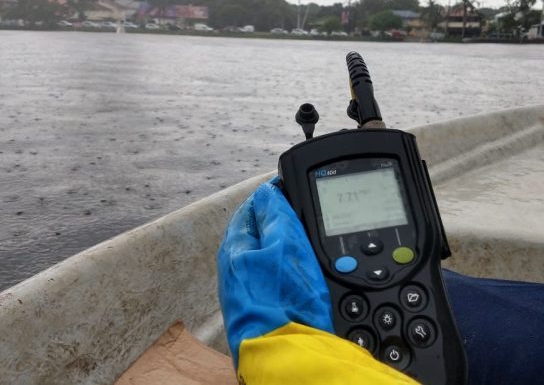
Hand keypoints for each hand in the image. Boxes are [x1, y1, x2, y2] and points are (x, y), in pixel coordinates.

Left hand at [217, 177, 333, 366]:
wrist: (287, 354)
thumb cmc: (284, 302)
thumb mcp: (284, 245)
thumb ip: (274, 214)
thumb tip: (267, 191)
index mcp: (234, 247)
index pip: (251, 208)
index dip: (274, 195)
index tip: (294, 190)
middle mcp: (235, 268)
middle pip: (260, 231)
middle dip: (281, 221)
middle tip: (306, 216)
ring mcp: (247, 289)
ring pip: (269, 255)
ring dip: (288, 246)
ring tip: (308, 244)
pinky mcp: (262, 307)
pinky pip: (275, 277)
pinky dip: (290, 270)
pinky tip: (304, 276)